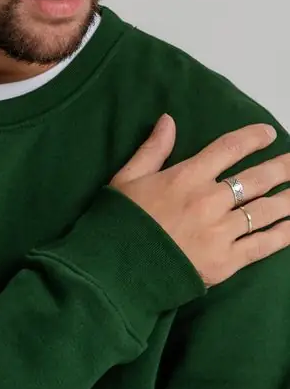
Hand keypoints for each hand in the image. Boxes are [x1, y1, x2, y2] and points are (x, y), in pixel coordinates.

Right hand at [110, 116, 289, 287]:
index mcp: (187, 176)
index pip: (228, 149)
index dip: (252, 138)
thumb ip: (153, 149)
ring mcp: (222, 231)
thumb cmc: (120, 221)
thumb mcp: (128, 178)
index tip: (268, 133)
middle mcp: (210, 200)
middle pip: (256, 179)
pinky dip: (283, 235)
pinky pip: (263, 245)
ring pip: (265, 210)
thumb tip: (169, 120)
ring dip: (289, 200)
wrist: (117, 269)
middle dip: (282, 168)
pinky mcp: (227, 260)